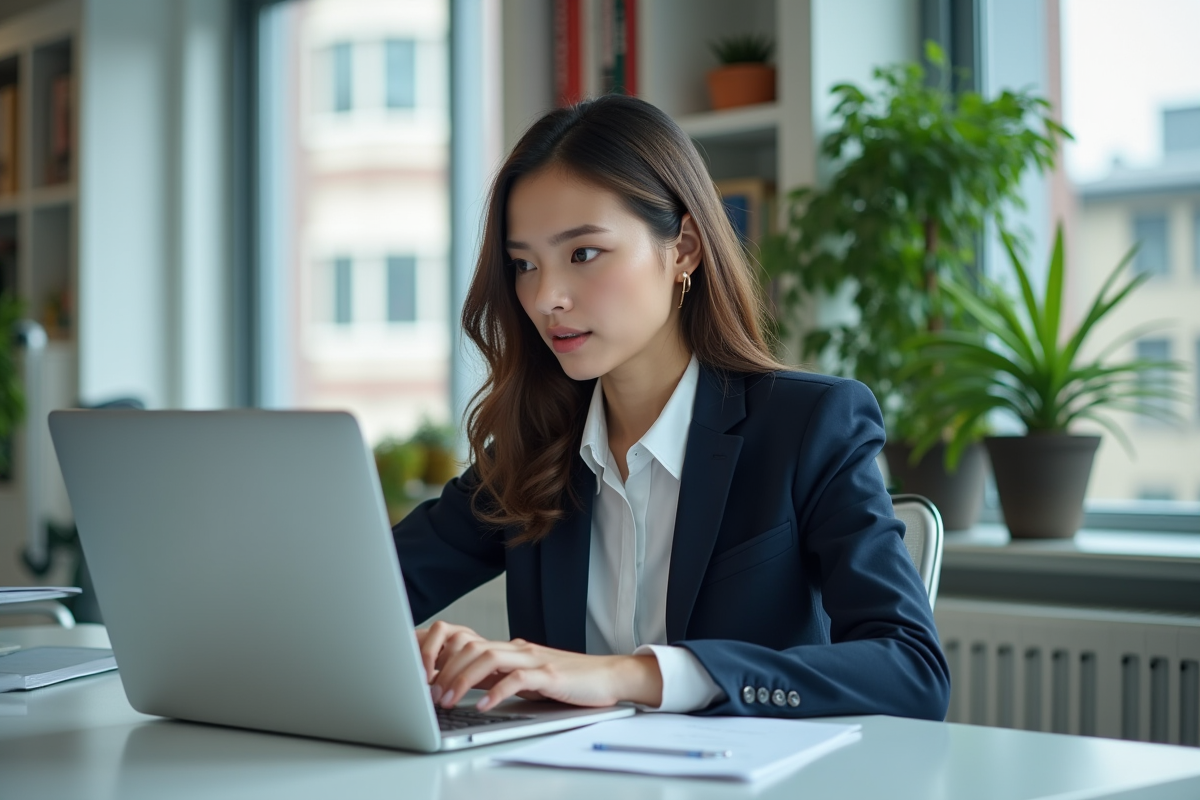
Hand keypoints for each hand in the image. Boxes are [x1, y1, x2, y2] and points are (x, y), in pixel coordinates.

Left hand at [417, 624, 662, 711]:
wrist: (609, 676)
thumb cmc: (570, 681)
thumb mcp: (529, 679)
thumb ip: (503, 678)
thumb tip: (470, 687)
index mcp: (513, 650)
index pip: (471, 646)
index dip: (445, 661)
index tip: (427, 682)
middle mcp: (520, 650)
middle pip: (474, 648)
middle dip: (447, 671)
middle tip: (432, 695)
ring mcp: (535, 660)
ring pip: (490, 657)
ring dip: (464, 679)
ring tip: (449, 699)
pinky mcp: (550, 675)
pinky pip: (517, 679)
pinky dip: (497, 692)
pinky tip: (485, 706)